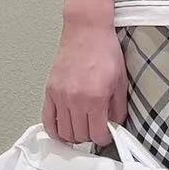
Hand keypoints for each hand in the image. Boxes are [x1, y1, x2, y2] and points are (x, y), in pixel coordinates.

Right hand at [42, 24, 126, 145]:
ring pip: (63, 132)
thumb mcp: (120, 82)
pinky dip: (54, 130)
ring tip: (81, 130)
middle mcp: (75, 99)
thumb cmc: (105, 52)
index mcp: (95, 98)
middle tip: (95, 130)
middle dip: (89, 137)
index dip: (104, 138)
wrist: (87, 31)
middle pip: (79, 136)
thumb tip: (114, 126)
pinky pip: (48, 120)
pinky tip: (62, 131)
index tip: (106, 134)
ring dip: (73, 136)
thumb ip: (118, 108)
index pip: (97, 134)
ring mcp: (60, 96)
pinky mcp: (50, 91)